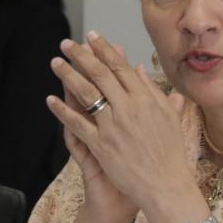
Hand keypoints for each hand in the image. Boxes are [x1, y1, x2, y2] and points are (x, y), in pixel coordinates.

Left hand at [47, 32, 191, 218]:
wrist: (165, 185)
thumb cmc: (170, 153)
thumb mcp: (169, 117)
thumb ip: (153, 91)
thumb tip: (139, 69)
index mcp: (146, 99)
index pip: (121, 67)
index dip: (104, 50)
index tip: (92, 37)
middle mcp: (129, 108)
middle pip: (100, 74)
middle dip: (81, 56)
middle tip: (66, 44)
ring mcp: (113, 126)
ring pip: (86, 94)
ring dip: (68, 76)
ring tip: (56, 63)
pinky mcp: (101, 145)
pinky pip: (78, 124)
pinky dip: (63, 110)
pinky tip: (51, 99)